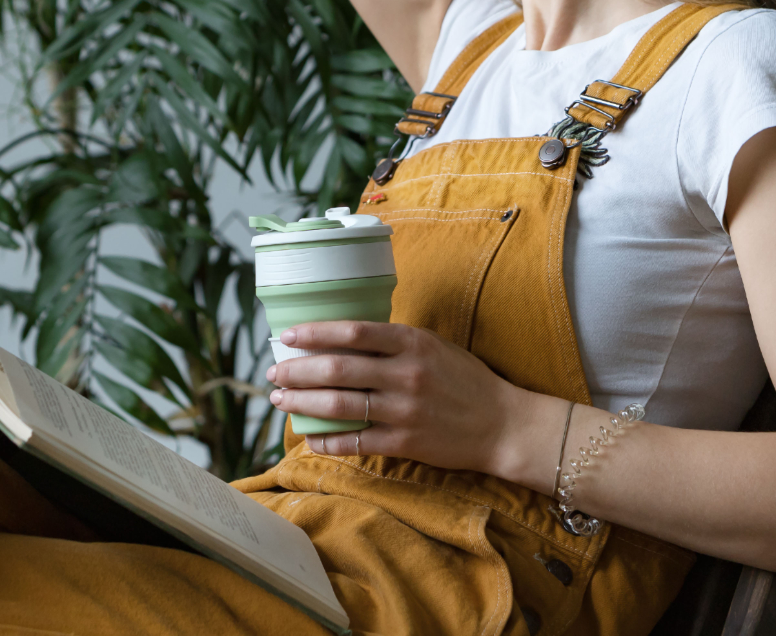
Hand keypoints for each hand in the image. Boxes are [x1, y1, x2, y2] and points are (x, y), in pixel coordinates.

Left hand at [265, 320, 530, 468]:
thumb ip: (393, 342)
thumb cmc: (464, 379)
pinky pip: (355, 441)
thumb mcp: (432, 345)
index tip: (288, 335)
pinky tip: (310, 437)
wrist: (501, 422)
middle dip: (297, 370)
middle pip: (337, 369)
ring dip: (302, 402)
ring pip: (339, 406)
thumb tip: (342, 339)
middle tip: (274, 371)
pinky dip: (328, 440)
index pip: (353, 332)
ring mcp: (404, 411)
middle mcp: (406, 374)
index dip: (315, 333)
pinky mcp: (404, 444)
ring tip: (281, 399)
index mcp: (412, 342)